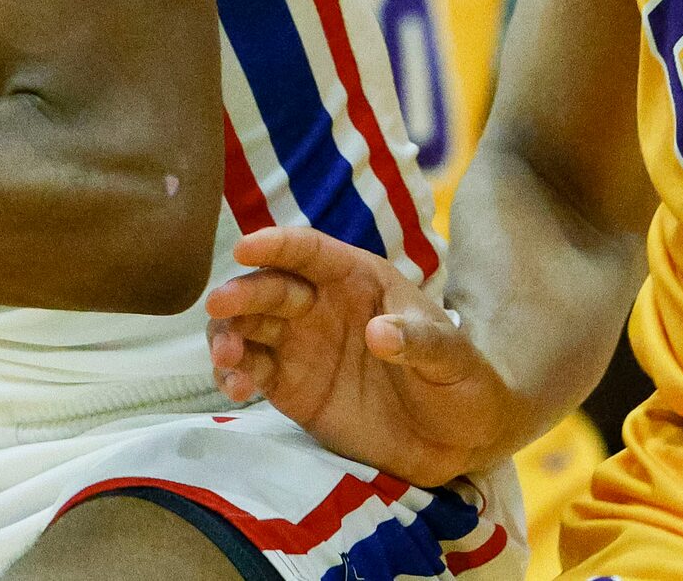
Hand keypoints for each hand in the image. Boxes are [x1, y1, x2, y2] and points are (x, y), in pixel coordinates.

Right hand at [204, 228, 518, 487]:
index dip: (278, 244)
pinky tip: (233, 388)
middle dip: (242, 293)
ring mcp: (301, 346)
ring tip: (226, 360)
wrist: (459, 438)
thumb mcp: (453, 358)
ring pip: (250, 327)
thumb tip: (380, 333)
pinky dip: (233, 375)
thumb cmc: (462, 380)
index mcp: (358, 279)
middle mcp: (321, 305)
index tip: (246, 247)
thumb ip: (420, 342)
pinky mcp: (290, 387)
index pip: (311, 252)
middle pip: (271, 288)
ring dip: (229, 336)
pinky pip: (251, 371)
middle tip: (220, 308)